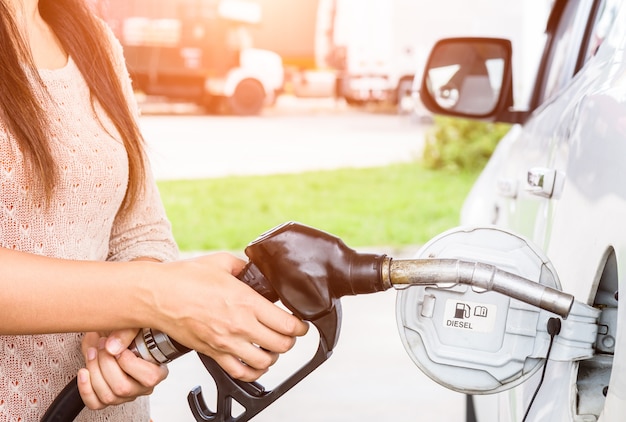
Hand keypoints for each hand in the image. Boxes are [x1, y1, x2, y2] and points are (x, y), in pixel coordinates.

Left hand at [77, 329, 168, 409]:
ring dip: (95, 371)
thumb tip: (112, 348)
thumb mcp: (132, 324)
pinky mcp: (107, 398)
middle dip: (106, 364)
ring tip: (92, 352)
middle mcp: (142, 386)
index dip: (129, 362)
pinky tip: (84, 372)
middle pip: (123, 389)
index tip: (119, 347)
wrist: (111, 334)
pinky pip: (95, 403)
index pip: (148, 378)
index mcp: (157, 370)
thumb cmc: (126, 330)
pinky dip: (85, 388)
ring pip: (108, 396)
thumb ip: (126, 333)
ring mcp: (125, 395)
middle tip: (102, 345)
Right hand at [155, 252, 308, 381]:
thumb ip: (243, 266)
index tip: (300, 323)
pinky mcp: (213, 353)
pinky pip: (240, 372)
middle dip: (290, 340)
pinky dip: (253, 372)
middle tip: (289, 333)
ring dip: (273, 356)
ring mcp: (226, 342)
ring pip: (264, 362)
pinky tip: (255, 363)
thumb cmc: (185, 278)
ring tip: (272, 347)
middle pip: (281, 345)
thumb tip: (254, 270)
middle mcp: (239, 325)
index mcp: (246, 302)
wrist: (157, 296)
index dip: (300, 326)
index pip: (287, 324)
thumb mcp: (221, 262)